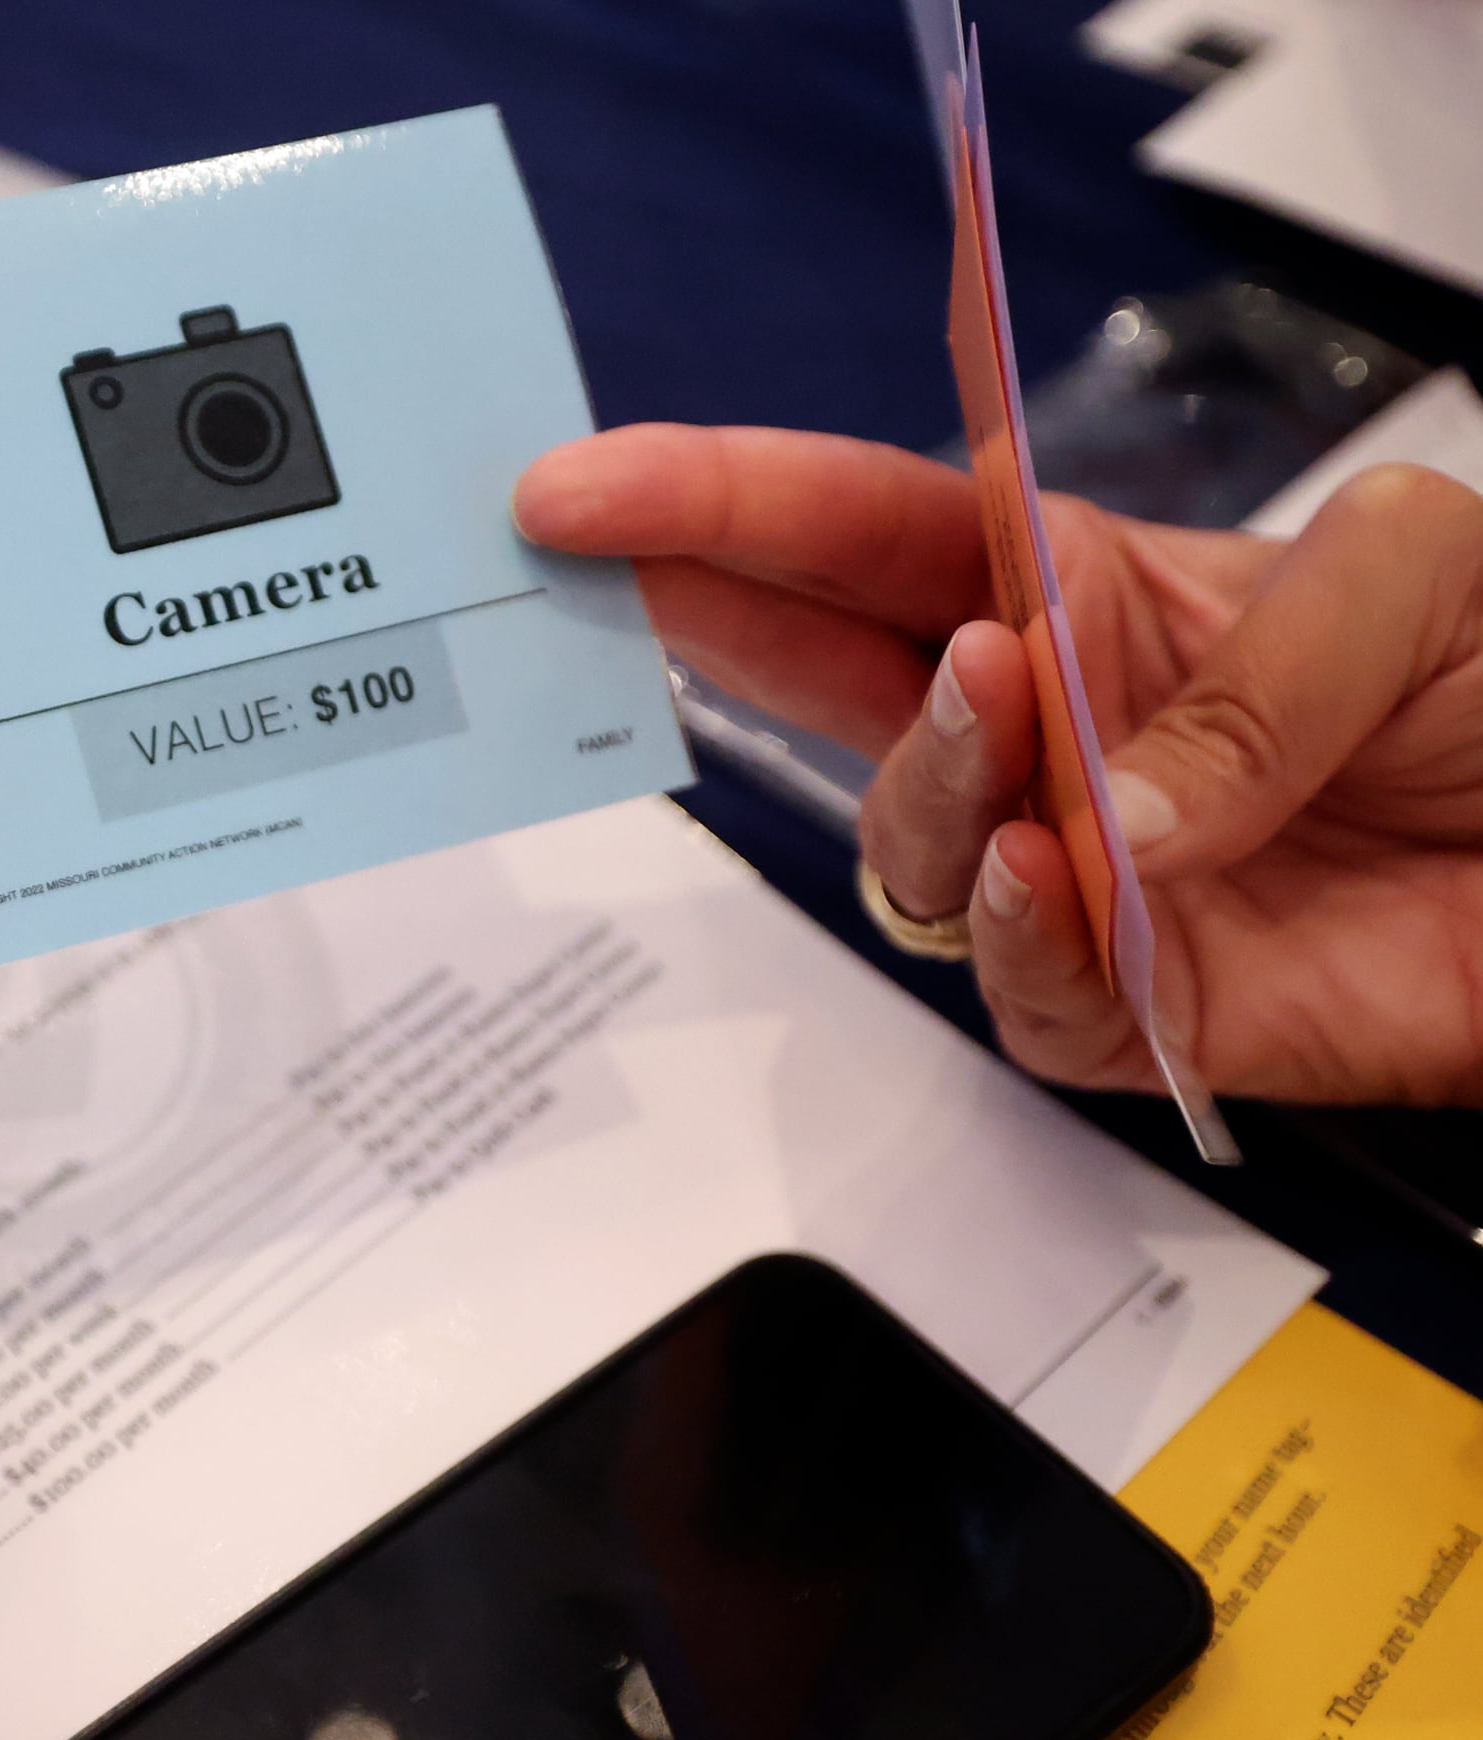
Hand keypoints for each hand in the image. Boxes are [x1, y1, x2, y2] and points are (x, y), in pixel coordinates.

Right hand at [516, 424, 1482, 1105]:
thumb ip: (1246, 672)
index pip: (867, 532)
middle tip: (621, 574)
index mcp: (1085, 588)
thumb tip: (1106, 810)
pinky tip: (1055, 874)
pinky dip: (1020, 931)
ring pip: (910, 835)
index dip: (717, 503)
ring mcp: (1067, 867)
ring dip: (930, 769)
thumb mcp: (1412, 576)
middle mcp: (1045, 726)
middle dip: (704, 614)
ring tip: (1002, 699)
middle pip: (823, 672)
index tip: (585, 490)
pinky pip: (1015, 982)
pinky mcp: (1122, 1003)